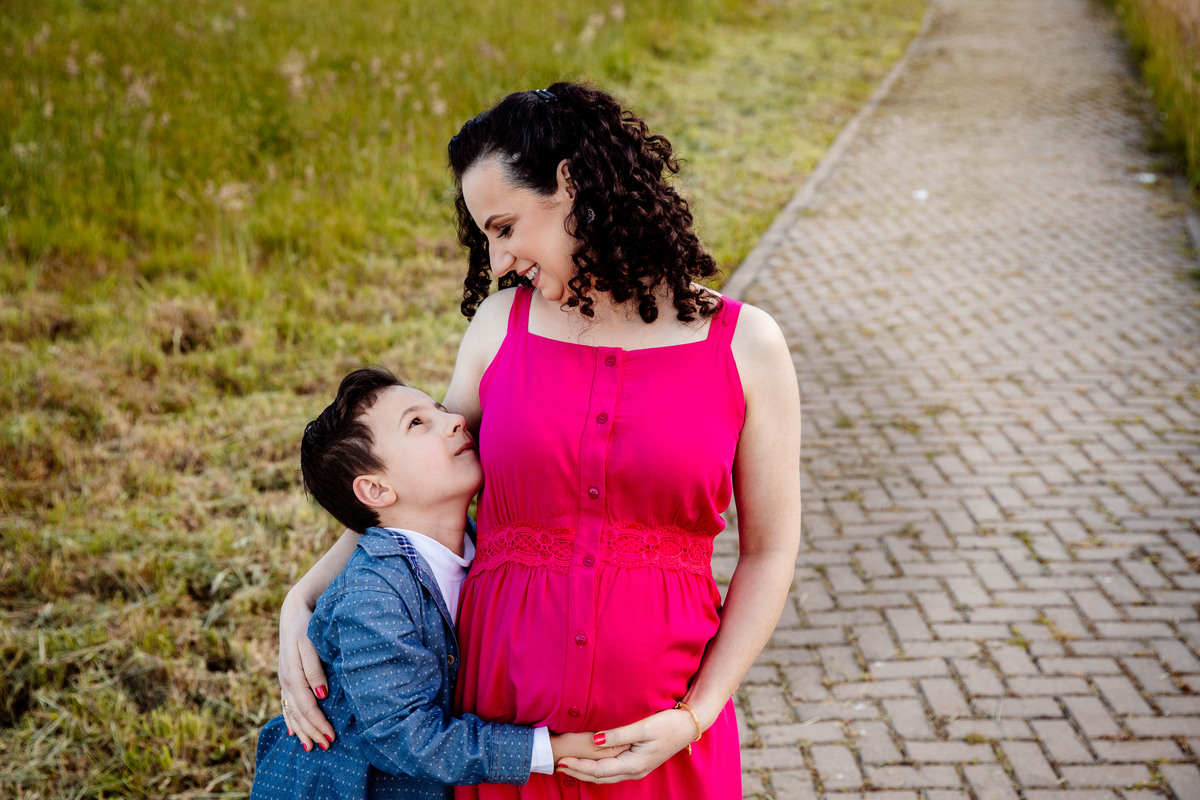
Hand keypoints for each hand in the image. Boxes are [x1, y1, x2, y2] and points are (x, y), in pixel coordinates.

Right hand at [278, 590, 334, 751]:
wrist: (294, 611)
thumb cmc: (307, 627)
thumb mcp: (311, 645)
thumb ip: (314, 670)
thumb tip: (321, 696)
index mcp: (293, 676)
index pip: (307, 707)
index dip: (319, 724)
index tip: (332, 737)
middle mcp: (286, 681)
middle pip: (299, 714)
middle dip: (312, 732)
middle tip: (327, 747)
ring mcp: (284, 680)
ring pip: (291, 712)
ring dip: (301, 730)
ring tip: (310, 747)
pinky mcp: (286, 678)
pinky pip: (286, 704)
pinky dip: (290, 719)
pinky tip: (292, 731)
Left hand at [554, 707, 697, 782]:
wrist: (690, 725)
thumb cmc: (668, 723)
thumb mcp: (643, 727)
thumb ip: (618, 735)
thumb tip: (594, 741)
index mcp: (634, 765)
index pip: (599, 770)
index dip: (579, 767)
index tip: (561, 761)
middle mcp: (634, 771)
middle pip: (600, 777)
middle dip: (578, 772)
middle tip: (557, 765)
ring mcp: (637, 769)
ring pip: (606, 776)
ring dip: (586, 771)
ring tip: (569, 765)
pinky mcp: (639, 763)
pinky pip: (613, 771)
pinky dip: (597, 769)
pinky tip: (590, 762)